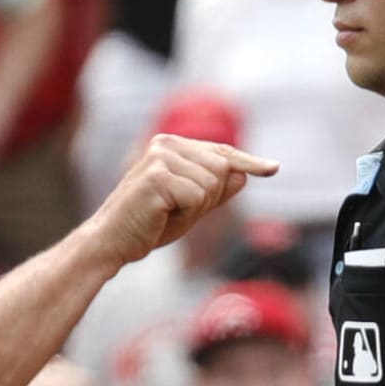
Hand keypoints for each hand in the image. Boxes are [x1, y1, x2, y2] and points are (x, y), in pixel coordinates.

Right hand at [89, 135, 277, 266]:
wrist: (111, 242)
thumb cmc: (148, 225)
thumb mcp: (190, 207)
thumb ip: (216, 191)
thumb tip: (242, 175)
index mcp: (170, 144)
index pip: (220, 152)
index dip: (249, 163)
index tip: (273, 168)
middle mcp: (165, 143)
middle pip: (222, 169)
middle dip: (209, 198)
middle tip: (175, 210)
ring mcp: (160, 158)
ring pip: (212, 184)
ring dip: (196, 208)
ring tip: (165, 213)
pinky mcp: (157, 177)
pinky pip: (198, 198)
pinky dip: (186, 214)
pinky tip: (161, 216)